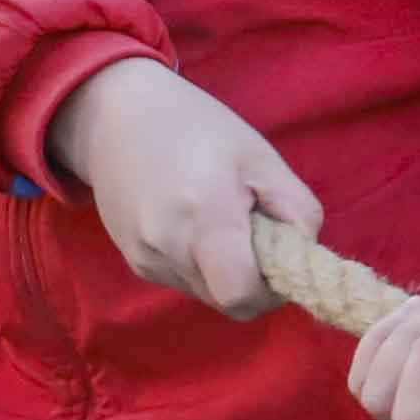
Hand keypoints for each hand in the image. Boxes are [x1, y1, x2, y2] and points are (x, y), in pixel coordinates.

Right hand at [45, 53, 320, 316]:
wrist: (114, 118)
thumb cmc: (196, 127)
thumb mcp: (259, 156)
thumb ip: (296, 209)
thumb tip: (305, 252)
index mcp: (206, 217)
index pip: (242, 296)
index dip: (270, 290)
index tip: (279, 258)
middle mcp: (168, 247)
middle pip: (228, 302)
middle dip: (251, 280)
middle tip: (253, 233)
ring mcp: (146, 259)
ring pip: (206, 294)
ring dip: (224, 271)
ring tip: (218, 220)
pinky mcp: (135, 262)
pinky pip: (183, 281)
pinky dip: (199, 264)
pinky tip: (191, 221)